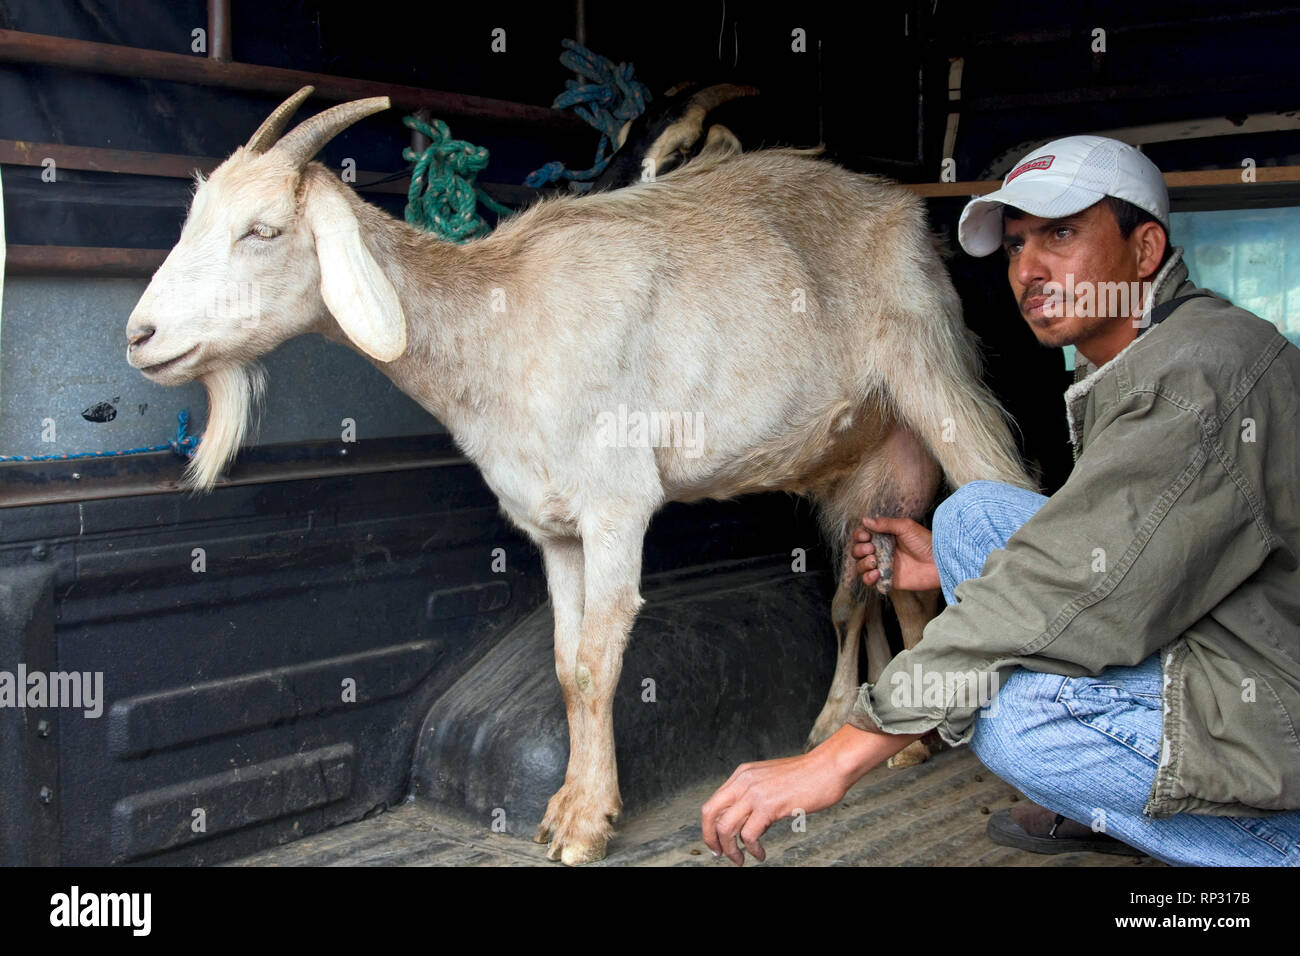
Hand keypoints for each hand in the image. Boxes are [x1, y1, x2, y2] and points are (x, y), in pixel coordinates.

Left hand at [701, 725, 922, 864]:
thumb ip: (755, 796)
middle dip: (711, 838)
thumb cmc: (808, 776)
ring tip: (741, 860)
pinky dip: (752, 850)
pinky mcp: (769, 806)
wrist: (829, 767)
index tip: (717, 842)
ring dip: (730, 849)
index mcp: (742, 774)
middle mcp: (743, 781)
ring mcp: (755, 793)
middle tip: (720, 854)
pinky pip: (749, 835)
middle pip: (710, 813)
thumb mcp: (771, 780)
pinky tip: (760, 854)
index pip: (714, 802)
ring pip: (726, 827)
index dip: (710, 826)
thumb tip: (747, 823)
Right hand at [853, 516, 940, 592]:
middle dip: (859, 550)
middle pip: (858, 551)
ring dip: (862, 564)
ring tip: (874, 561)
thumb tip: (865, 520)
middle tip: (871, 549)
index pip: (863, 536)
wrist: (939, 562)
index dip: (860, 536)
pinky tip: (877, 573)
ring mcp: (884, 566)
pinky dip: (868, 578)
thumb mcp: (906, 527)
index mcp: (885, 537)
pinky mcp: (888, 580)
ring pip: (861, 566)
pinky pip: (870, 581)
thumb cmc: (926, 542)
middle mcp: (882, 551)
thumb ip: (885, 524)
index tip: (866, 536)